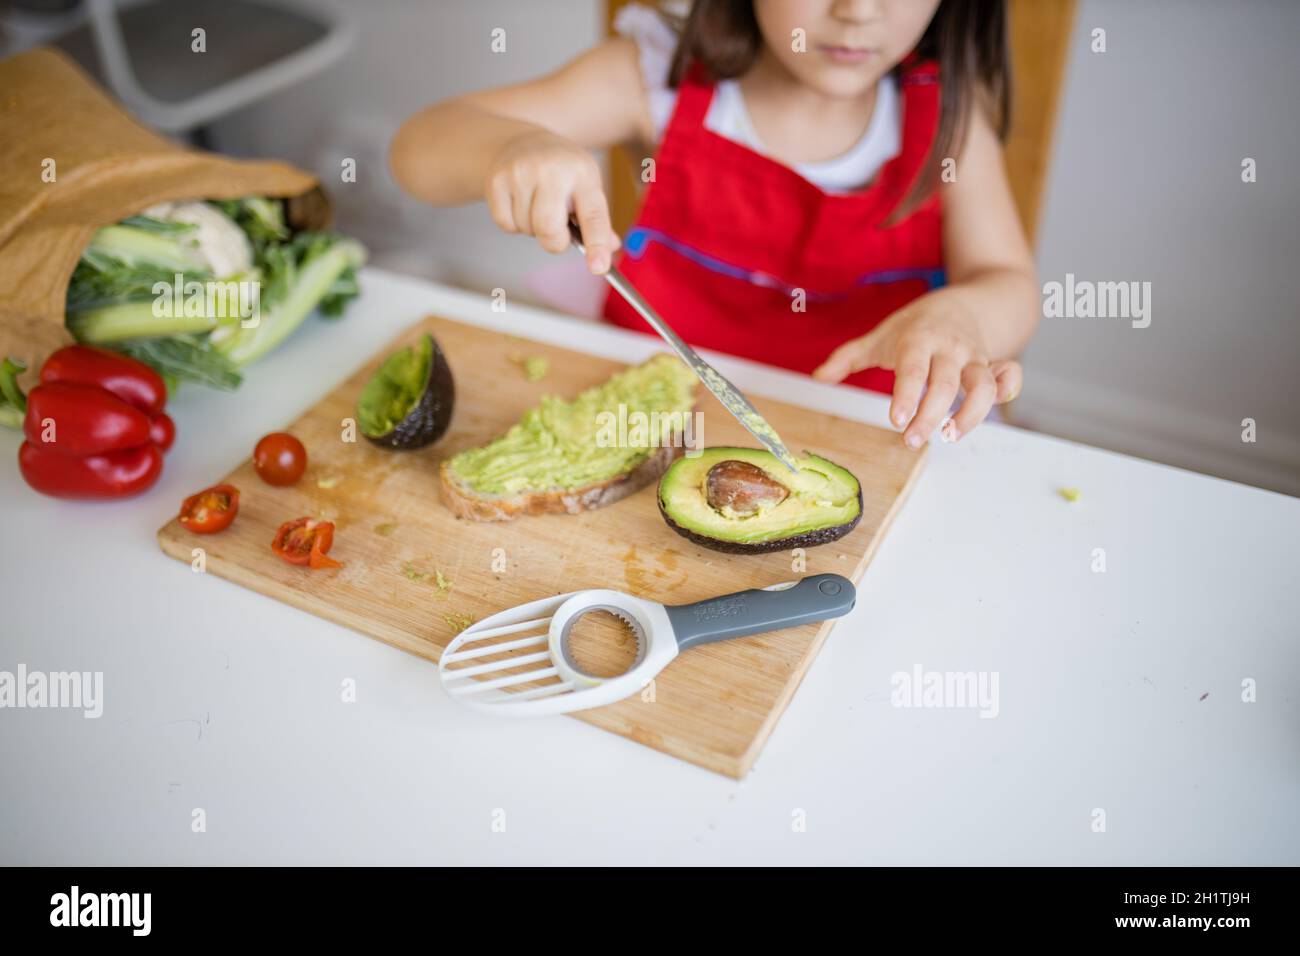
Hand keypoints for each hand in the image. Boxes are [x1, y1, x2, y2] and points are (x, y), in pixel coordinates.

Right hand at [484, 129, 619, 273]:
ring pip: (526, 229)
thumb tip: (610, 249)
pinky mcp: (497, 180)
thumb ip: (597, 220)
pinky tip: (520, 204)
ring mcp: (521, 173)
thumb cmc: (561, 172)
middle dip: (554, 242)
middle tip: (557, 233)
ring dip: (533, 229)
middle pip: (549, 228)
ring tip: (536, 206)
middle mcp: (552, 170)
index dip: (597, 244)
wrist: (523, 142)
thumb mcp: (586, 186)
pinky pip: (506, 224)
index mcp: (583, 174)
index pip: (593, 215)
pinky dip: (513, 224)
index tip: (598, 268)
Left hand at [811, 290, 1021, 446]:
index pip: (913, 369)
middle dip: (931, 415)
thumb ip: (848, 357)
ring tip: (950, 436)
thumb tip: (819, 377)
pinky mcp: (995, 365)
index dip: (907, 395)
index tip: (897, 421)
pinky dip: (1009, 391)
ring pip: (983, 386)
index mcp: (918, 340)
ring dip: (971, 414)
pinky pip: (1010, 377)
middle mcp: (950, 349)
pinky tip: (990, 411)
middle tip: (912, 441)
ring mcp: (975, 357)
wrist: (967, 301)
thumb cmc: (916, 325)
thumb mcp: (880, 335)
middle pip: (947, 384)